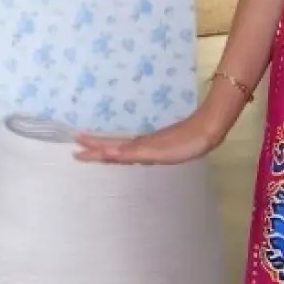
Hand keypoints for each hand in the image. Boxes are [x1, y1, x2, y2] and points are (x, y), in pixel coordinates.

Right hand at [74, 112, 216, 166]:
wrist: (207, 131)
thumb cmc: (186, 143)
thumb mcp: (158, 151)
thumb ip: (133, 152)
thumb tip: (107, 150)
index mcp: (138, 148)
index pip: (110, 150)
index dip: (93, 151)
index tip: (75, 152)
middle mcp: (140, 145)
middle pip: (113, 147)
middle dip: (95, 148)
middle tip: (76, 149)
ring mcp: (150, 144)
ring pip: (122, 146)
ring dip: (106, 147)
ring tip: (93, 148)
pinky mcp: (160, 144)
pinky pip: (135, 147)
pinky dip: (124, 149)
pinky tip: (123, 150)